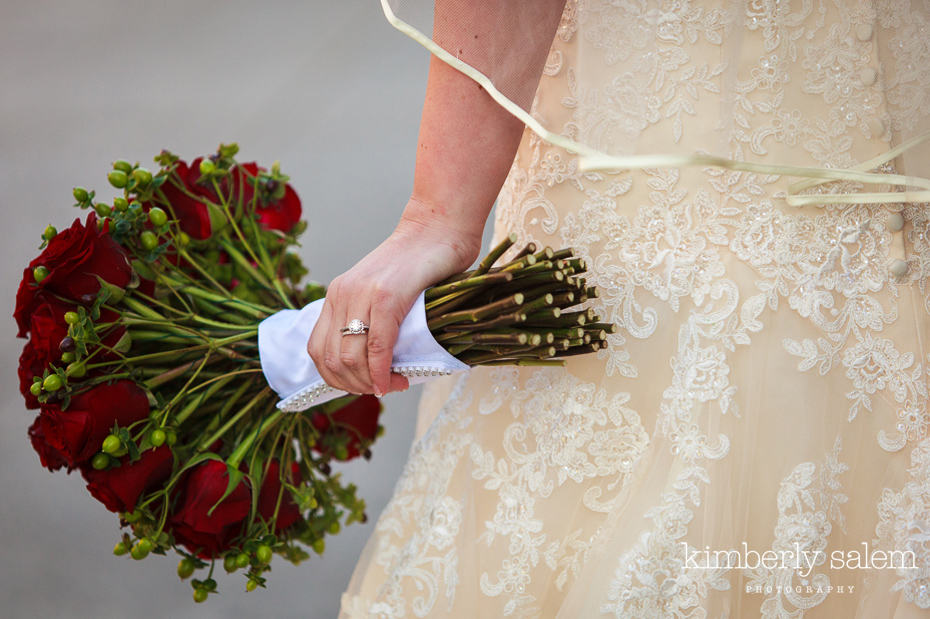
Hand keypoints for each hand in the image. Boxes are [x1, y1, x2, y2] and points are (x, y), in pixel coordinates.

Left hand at [307, 204, 480, 396]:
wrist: (439, 229)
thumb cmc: (421, 266)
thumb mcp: (384, 294)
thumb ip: (374, 322)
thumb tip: (378, 368)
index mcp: (336, 295)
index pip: (318, 351)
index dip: (339, 379)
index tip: (366, 386)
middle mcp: (341, 294)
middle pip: (331, 360)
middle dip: (356, 386)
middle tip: (384, 388)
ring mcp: (361, 294)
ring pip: (350, 358)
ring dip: (371, 382)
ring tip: (395, 384)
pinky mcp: (386, 296)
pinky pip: (376, 346)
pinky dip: (382, 371)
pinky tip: (394, 380)